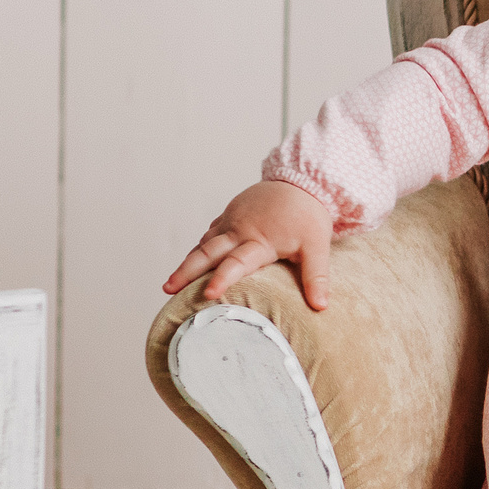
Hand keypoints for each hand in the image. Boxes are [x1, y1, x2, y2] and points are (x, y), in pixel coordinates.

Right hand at [163, 179, 337, 310]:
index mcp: (260, 240)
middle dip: (186, 271)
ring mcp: (231, 221)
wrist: (302, 182)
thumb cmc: (309, 217)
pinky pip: (209, 234)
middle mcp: (239, 230)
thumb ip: (316, 277)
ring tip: (170, 284)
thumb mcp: (317, 247)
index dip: (222, 279)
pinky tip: (189, 263)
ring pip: (204, 244)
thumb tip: (321, 306)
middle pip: (208, 253)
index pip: (237, 263)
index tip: (207, 294)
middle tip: (167, 289)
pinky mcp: (229, 215)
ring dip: (187, 262)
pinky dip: (198, 249)